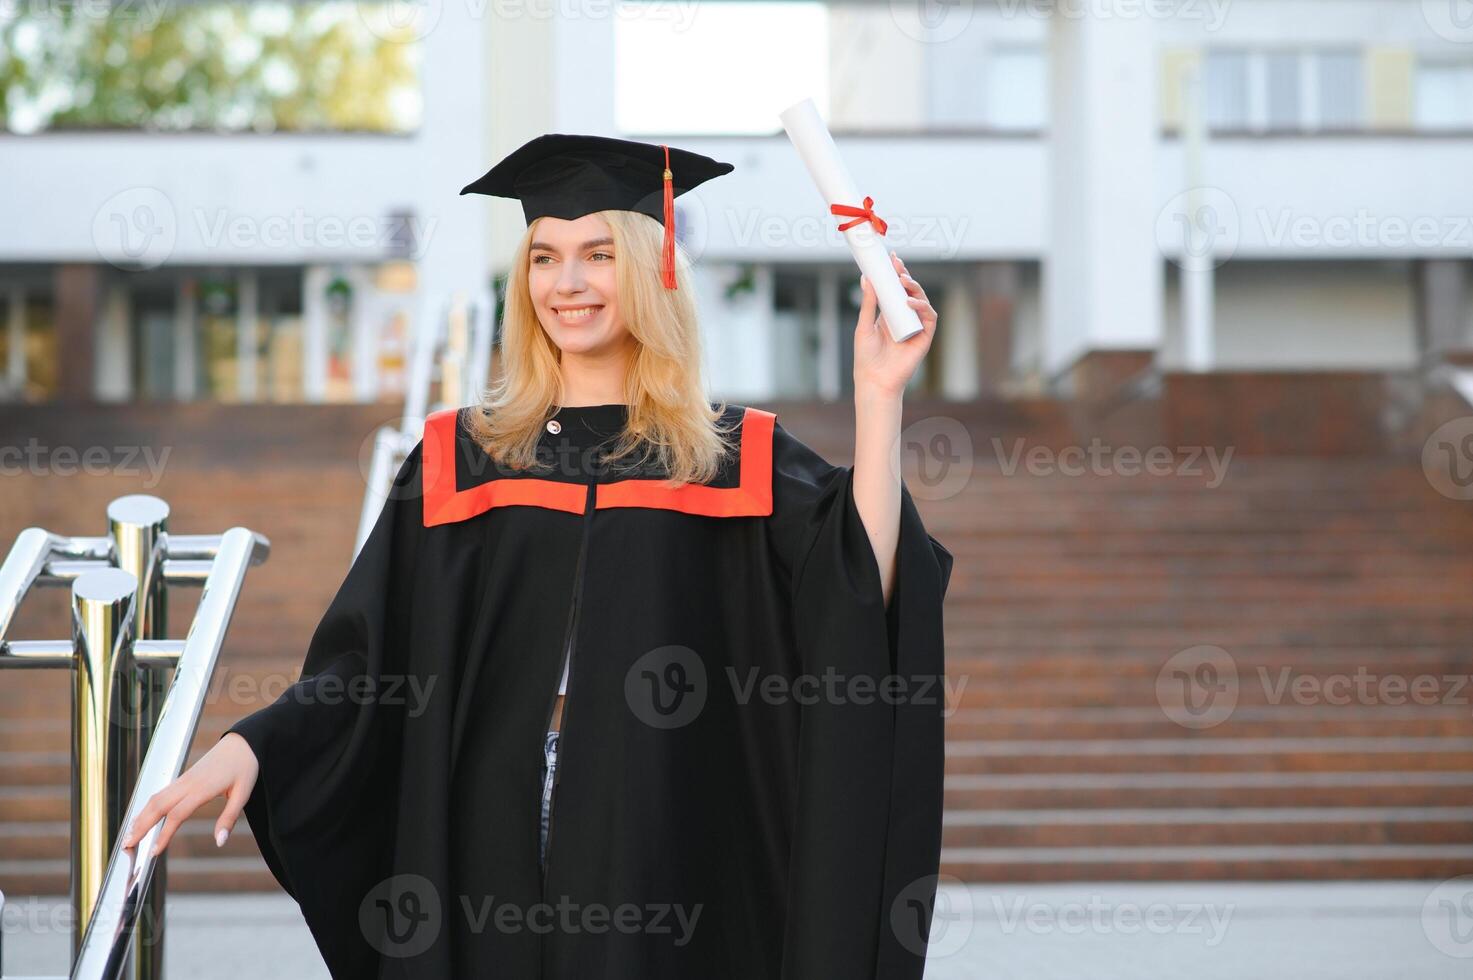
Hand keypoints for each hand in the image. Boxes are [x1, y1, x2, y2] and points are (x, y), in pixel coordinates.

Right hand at [120, 732, 259, 855]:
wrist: (243, 741)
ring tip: (129, 835)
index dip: (163, 834)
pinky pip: (161, 792)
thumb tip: (220, 842)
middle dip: (141, 826)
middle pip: (158, 806)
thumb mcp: (244, 793)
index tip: (153, 852)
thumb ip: (229, 818)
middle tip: (127, 846)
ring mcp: (184, 779)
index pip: (176, 815)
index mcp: (202, 788)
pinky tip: (143, 817)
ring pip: (156, 798)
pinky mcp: (184, 777)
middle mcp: (188, 783)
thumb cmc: (245, 766)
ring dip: (141, 816)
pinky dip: (148, 806)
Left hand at [853, 250, 937, 399]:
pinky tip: (911, 302)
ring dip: (915, 289)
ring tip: (903, 281)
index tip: (892, 258)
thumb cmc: (866, 356)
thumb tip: (866, 278)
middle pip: (909, 292)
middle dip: (905, 276)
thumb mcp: (864, 325)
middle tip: (897, 266)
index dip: (895, 274)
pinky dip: (923, 307)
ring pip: (922, 301)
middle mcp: (904, 318)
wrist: (874, 380)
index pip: (895, 290)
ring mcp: (916, 327)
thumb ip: (868, 303)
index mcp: (889, 314)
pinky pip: (929, 317)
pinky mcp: (924, 337)